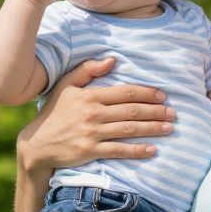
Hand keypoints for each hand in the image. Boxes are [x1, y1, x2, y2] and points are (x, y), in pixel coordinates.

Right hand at [17, 58, 174, 174]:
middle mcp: (92, 113)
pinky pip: (119, 151)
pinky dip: (137, 150)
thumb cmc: (53, 113)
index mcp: (89, 96)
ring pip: (129, 129)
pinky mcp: (90, 151)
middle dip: (155, 111)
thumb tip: (112, 60)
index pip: (124, 92)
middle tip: (173, 113)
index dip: (146, 93)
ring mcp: (92, 133)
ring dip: (152, 128)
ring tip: (169, 128)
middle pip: (131, 111)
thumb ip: (88, 70)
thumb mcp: (66, 85)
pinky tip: (152, 149)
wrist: (37, 143)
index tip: (162, 95)